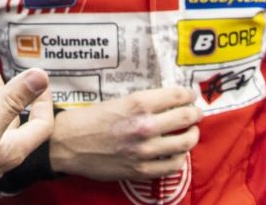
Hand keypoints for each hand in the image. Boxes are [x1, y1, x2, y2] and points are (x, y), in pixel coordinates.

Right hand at [48, 87, 201, 180]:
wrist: (69, 143)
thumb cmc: (92, 119)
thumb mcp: (120, 100)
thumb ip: (146, 101)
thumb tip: (172, 100)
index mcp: (139, 103)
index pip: (179, 96)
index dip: (190, 95)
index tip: (192, 96)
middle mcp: (145, 126)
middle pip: (186, 117)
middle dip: (195, 113)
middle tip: (195, 113)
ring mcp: (144, 150)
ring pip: (185, 142)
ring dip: (192, 135)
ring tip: (190, 132)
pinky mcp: (140, 169)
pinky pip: (173, 166)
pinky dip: (180, 158)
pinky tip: (177, 153)